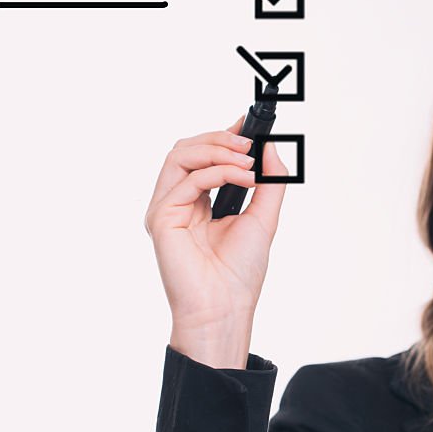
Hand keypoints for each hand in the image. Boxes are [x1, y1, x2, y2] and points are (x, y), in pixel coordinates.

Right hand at [144, 116, 288, 367]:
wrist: (225, 307)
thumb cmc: (239, 273)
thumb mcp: (264, 218)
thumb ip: (269, 182)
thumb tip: (271, 148)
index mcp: (198, 202)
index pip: (203, 156)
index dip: (223, 136)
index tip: (249, 124)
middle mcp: (178, 202)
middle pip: (187, 149)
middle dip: (220, 139)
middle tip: (250, 143)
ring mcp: (166, 208)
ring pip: (180, 155)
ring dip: (217, 150)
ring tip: (247, 160)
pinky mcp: (161, 217)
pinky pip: (187, 180)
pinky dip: (217, 172)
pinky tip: (242, 179)